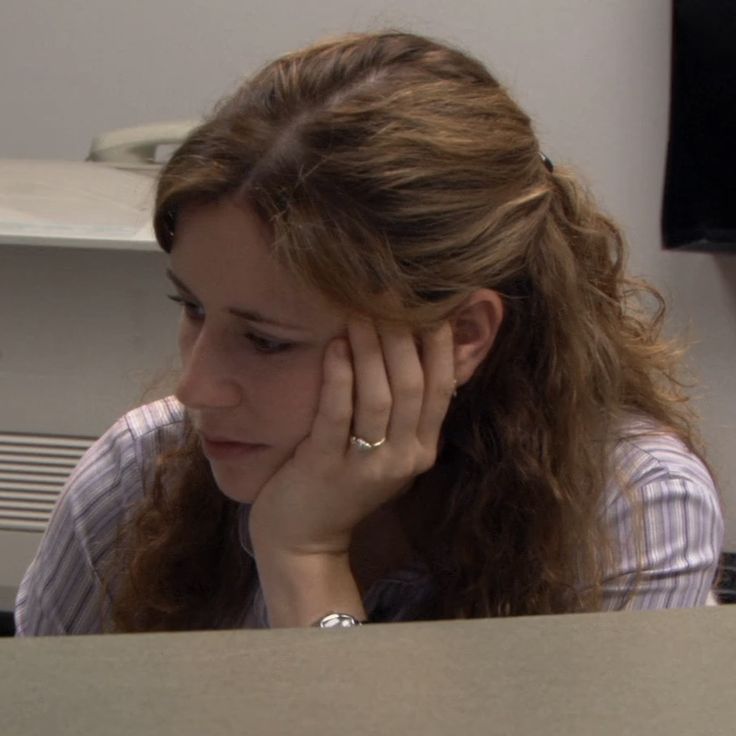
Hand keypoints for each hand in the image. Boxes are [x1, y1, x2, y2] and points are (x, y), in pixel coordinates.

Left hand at [248, 318, 455, 557]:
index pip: (441, 388)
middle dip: (403, 336)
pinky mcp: (326, 466)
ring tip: (359, 313)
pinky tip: (335, 347)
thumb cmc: (343, 484)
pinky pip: (337, 413)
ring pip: (379, 396)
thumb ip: (404, 414)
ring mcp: (366, 466)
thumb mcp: (386, 453)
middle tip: (388, 296)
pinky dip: (338, 376)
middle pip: (413, 386)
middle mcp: (403, 459)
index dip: (439, 344)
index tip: (430, 304)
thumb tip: (416, 352)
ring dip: (370, 350)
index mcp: (421, 450)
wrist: (304, 538)